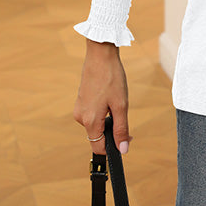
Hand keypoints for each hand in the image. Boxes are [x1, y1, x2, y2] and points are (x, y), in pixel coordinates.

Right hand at [73, 41, 132, 155]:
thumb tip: (123, 150)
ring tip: (116, 101)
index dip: (113, 148)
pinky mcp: (80, 102)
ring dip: (108, 120)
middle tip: (124, 114)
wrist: (100, 55)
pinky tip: (109, 97)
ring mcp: (79, 109)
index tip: (126, 139)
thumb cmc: (112, 77)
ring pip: (96, 124)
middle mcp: (80, 118)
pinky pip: (92, 115)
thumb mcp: (121, 105)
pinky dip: (102, 112)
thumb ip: (121, 129)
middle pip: (97, 136)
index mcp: (90, 121)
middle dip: (112, 132)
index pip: (98, 147)